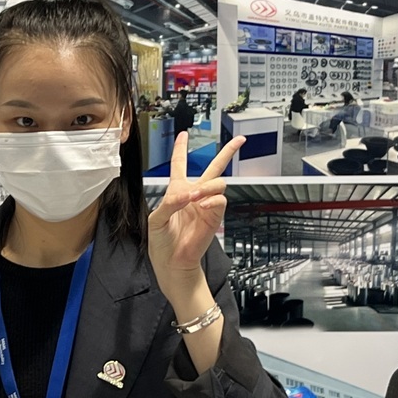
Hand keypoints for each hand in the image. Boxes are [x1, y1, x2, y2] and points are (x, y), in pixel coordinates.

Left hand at [148, 132, 244, 295]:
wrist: (172, 264)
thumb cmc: (161, 243)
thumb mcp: (156, 219)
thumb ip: (170, 202)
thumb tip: (189, 194)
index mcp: (176, 192)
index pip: (180, 165)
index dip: (181, 148)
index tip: (185, 134)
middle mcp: (193, 195)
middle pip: (214, 168)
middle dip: (228, 152)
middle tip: (240, 140)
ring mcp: (205, 206)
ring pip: (218, 183)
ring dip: (208, 186)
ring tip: (196, 196)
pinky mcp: (213, 217)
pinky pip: (219, 201)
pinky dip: (210, 200)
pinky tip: (202, 205)